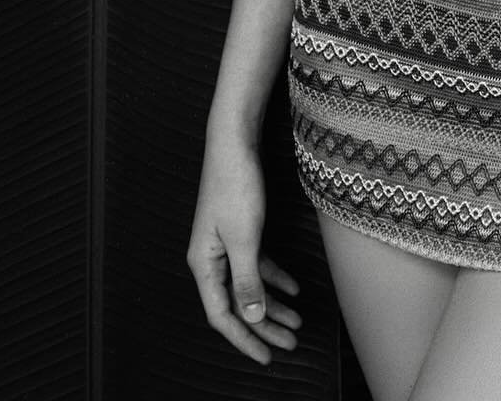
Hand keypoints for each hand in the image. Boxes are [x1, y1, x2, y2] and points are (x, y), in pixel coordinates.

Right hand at [186, 137, 302, 365]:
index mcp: (203, 265)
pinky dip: (275, 278)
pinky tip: (294, 289)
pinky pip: (256, 265)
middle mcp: (210, 259)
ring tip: (297, 323)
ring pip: (249, 286)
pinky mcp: (239, 232)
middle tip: (290, 345)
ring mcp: (224, 245)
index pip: (222, 315)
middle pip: (237, 305)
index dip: (245, 339)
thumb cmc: (234, 186)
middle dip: (264, 328)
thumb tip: (252, 318)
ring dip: (273, 306)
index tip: (267, 357)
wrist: (235, 143)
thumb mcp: (244, 237)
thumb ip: (246, 280)